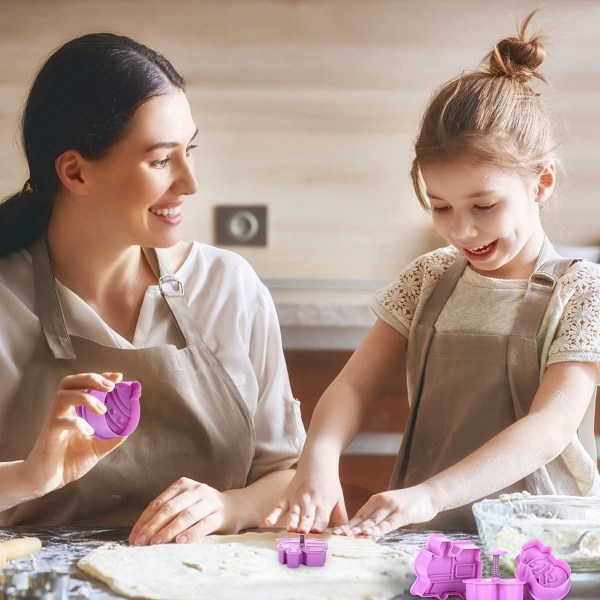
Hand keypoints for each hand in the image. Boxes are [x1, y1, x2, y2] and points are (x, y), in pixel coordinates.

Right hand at [23, 372, 125, 493]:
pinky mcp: (49, 434)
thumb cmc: (70, 460)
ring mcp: (53, 420)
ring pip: (64, 396)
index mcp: (73, 409)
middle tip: (111, 387)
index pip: (84, 383)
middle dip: (92, 379)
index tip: (118, 376)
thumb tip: (130, 426)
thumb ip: (112, 436)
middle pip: (71, 382)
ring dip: (86, 398)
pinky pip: (60, 421)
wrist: (49, 480)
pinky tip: (89, 432)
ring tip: (102, 410)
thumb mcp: (97, 447)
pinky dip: (77, 423)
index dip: (100, 377)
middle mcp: (62, 410)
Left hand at [128, 478, 239, 545]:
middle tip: (141, 542)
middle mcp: (196, 490)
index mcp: (183, 485)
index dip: (145, 520)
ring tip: (156, 543)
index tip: (134, 537)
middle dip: (153, 526)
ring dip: (169, 530)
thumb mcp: (185, 503)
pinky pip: (204, 524)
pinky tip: (180, 541)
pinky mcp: (220, 515)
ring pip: (186, 515)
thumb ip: (167, 513)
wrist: (235, 507)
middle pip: (170, 508)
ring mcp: (209, 501)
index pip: (159, 502)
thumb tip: (141, 534)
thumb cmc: (202, 508)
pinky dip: (191, 533)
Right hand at [264, 468, 347, 533]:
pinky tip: (268, 522)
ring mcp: (297, 499)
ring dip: (292, 521)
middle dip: (305, 525)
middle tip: (303, 533)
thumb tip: (344, 535)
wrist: (317, 462)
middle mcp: (310, 502)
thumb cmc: (329, 483)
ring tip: (290, 529)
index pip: (321, 519)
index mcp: (324, 504)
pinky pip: (279, 507)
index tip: (317, 535)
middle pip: (307, 516)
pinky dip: (273, 515)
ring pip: (294, 513)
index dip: (319, 527)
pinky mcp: (287, 496)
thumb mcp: (338, 499)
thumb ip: (341, 517)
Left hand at [336, 485, 437, 536]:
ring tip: (348, 536)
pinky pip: (388, 523)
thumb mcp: (390, 508)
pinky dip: (378, 529)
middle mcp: (381, 502)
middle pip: (363, 518)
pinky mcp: (402, 513)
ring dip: (360, 529)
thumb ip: (379, 516)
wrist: (428, 495)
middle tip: (336, 535)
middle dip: (349, 527)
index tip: (336, 532)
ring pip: (373, 520)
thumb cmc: (409, 504)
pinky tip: (371, 534)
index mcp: (376, 500)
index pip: (359, 515)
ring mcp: (391, 507)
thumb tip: (365, 530)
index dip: (348, 524)